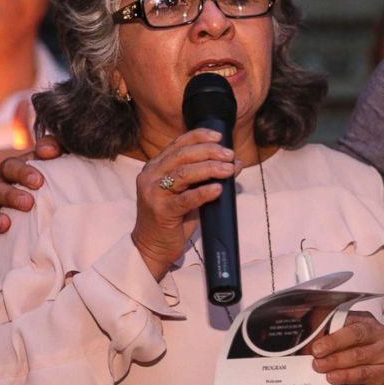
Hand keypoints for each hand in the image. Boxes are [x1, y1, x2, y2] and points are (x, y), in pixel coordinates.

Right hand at [0, 135, 61, 256]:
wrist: (59, 202)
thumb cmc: (57, 176)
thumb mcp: (59, 159)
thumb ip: (54, 146)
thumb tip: (48, 150)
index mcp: (13, 171)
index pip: (11, 167)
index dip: (22, 172)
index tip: (38, 180)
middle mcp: (1, 190)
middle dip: (11, 196)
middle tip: (28, 203)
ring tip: (6, 225)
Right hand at [132, 128, 239, 280]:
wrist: (152, 247)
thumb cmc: (171, 219)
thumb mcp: (186, 192)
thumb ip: (203, 177)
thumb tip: (233, 163)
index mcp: (155, 167)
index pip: (178, 144)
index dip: (200, 137)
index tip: (219, 137)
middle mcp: (151, 176)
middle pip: (182, 155)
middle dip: (209, 152)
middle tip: (229, 155)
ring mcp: (153, 193)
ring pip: (184, 173)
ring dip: (210, 168)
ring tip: (228, 169)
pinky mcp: (161, 211)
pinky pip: (186, 199)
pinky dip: (204, 192)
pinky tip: (218, 189)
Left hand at [311, 312, 383, 384]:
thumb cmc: (351, 361)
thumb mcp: (338, 347)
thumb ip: (326, 339)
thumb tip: (306, 339)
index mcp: (364, 320)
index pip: (346, 318)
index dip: (327, 324)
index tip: (311, 332)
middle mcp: (378, 333)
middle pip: (355, 334)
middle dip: (333, 342)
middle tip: (316, 351)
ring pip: (358, 355)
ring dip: (336, 361)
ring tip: (319, 366)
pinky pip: (363, 373)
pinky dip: (345, 375)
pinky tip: (333, 377)